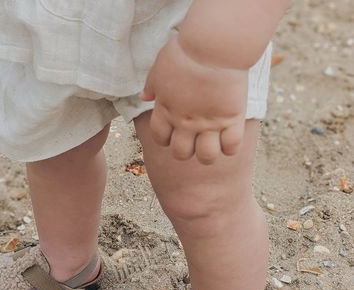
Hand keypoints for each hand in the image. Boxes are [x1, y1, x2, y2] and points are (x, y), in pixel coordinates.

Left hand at [141, 36, 248, 163]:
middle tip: (194, 137)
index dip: (165, 138)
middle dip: (186, 150)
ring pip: (206, 157)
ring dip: (208, 154)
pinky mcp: (231, 118)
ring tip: (212, 142)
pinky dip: (230, 147)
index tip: (174, 130)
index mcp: (166, 111)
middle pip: (181, 154)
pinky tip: (229, 137)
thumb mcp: (160, 66)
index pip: (160, 138)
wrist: (214, 45)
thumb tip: (144, 97)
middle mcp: (186, 122)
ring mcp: (209, 123)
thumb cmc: (186, 51)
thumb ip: (152, 85)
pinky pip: (231, 146)